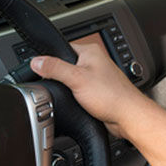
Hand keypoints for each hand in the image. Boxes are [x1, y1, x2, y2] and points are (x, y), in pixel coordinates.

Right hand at [30, 42, 149, 137]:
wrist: (128, 117)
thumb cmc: (112, 96)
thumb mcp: (76, 79)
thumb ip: (55, 68)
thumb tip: (36, 62)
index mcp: (90, 51)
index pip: (61, 48)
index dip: (50, 59)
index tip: (42, 69)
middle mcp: (94, 62)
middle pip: (65, 65)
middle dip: (59, 77)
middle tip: (60, 85)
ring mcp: (96, 77)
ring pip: (72, 80)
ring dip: (68, 88)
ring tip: (72, 95)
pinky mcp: (96, 91)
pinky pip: (79, 91)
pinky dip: (75, 97)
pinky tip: (77, 103)